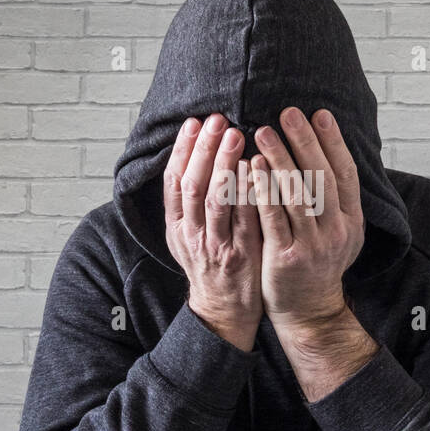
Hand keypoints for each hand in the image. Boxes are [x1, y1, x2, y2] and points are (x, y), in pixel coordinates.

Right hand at [163, 113, 262, 351]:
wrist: (225, 310)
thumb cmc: (212, 263)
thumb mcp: (188, 235)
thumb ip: (189, 202)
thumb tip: (193, 155)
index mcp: (177, 226)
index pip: (173, 181)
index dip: (182, 151)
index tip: (193, 123)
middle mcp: (191, 234)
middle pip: (192, 185)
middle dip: (203, 150)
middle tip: (217, 120)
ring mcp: (215, 246)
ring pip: (215, 200)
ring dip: (224, 165)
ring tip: (235, 135)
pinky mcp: (240, 255)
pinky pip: (243, 220)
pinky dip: (247, 193)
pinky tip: (256, 169)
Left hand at [251, 106, 374, 399]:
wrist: (308, 310)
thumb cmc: (316, 261)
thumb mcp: (338, 231)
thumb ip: (334, 198)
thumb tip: (327, 152)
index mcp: (352, 219)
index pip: (345, 172)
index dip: (333, 142)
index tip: (320, 113)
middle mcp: (337, 230)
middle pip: (322, 178)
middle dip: (305, 143)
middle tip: (288, 112)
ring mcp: (313, 245)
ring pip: (297, 195)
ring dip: (280, 160)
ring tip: (263, 132)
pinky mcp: (287, 258)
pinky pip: (273, 218)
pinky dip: (263, 191)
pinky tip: (252, 169)